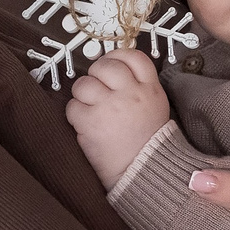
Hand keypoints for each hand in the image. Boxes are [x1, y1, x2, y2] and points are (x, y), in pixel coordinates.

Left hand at [65, 49, 172, 189]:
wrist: (143, 173)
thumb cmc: (147, 144)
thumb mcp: (156, 108)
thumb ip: (140, 87)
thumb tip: (116, 70)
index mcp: (150, 89)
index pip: (133, 57)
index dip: (117, 56)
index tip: (110, 63)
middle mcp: (130, 93)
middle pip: (105, 65)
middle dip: (96, 74)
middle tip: (96, 89)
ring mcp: (109, 106)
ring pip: (84, 84)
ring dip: (82, 94)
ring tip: (90, 108)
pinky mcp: (91, 122)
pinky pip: (72, 107)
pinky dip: (75, 115)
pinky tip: (85, 124)